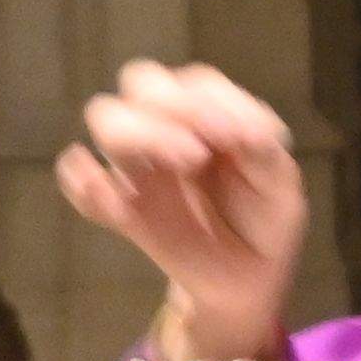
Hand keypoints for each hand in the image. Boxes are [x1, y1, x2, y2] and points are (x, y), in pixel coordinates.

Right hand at [56, 63, 312, 360]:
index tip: (235, 139)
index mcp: (208, 114)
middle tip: (197, 155)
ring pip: (107, 118)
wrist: (244, 278)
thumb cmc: (263, 217)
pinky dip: (84, 182)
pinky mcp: (117, 207)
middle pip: (140, 82)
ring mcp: (138, 164)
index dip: (210, 103)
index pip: (194, 84)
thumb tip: (240, 130)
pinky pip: (79, 182)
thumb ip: (263, 148)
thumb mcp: (281, 182)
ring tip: (176, 170)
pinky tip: (115, 205)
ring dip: (134, 135)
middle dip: (166, 108)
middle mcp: (166, 126)